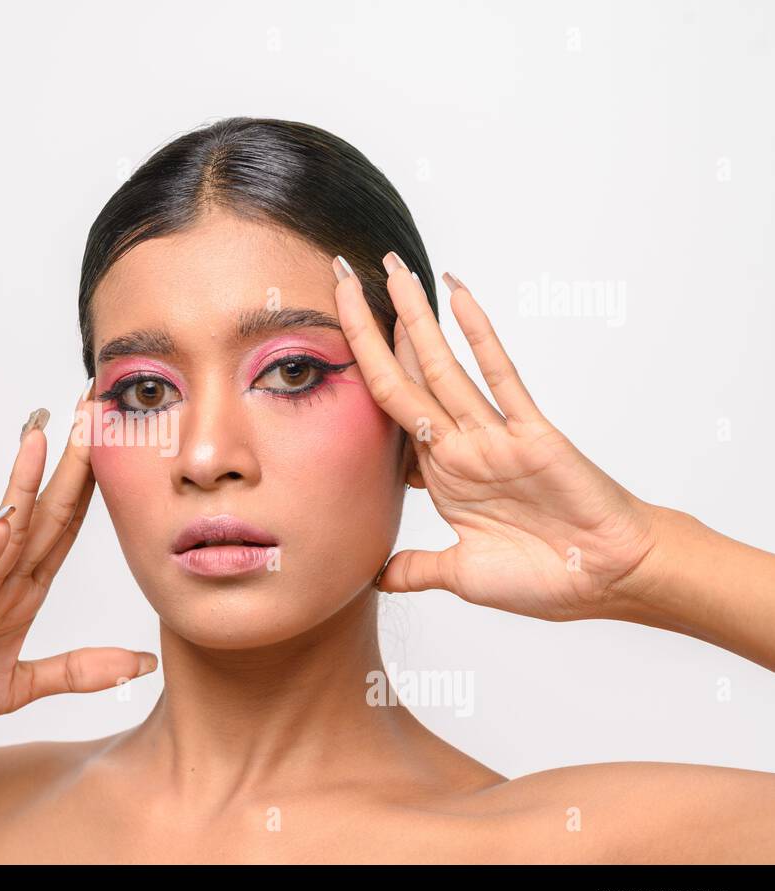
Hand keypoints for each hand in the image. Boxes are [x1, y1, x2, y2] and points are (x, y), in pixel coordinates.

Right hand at [0, 383, 157, 723]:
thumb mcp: (20, 684)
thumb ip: (80, 672)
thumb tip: (146, 664)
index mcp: (23, 589)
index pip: (68, 526)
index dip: (96, 482)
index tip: (118, 435)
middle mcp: (1, 577)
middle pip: (47, 511)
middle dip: (74, 459)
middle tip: (93, 403)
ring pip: (6, 530)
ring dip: (24, 483)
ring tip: (42, 436)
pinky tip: (2, 525)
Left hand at [332, 252, 660, 622]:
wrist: (609, 580)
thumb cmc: (546, 576)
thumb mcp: (462, 574)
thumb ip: (418, 568)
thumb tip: (374, 577)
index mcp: (442, 473)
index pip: (387, 413)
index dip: (356, 377)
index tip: (325, 340)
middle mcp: (461, 445)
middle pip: (404, 375)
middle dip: (371, 328)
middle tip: (341, 277)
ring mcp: (494, 434)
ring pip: (443, 365)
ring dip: (415, 317)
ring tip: (391, 268)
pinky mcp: (532, 433)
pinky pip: (499, 376)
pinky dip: (480, 335)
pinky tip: (458, 295)